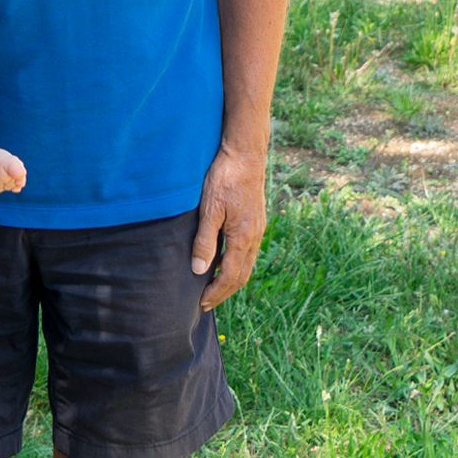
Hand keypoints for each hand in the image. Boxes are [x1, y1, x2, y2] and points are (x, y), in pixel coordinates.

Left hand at [189, 140, 268, 309]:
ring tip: (214, 286)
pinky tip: (223, 259)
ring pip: (247, 263)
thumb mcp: (210, 209)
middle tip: (206, 303)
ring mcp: (258, 228)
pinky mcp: (256, 219)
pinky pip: (248, 250)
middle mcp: (255, 236)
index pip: (230, 276)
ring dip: (231, 278)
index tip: (202, 304)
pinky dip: (236, 263)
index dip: (216, 293)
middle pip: (242, 275)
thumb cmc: (225, 178)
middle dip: (224, 292)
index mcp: (243, 238)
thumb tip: (200, 270)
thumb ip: (205, 241)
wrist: (246, 153)